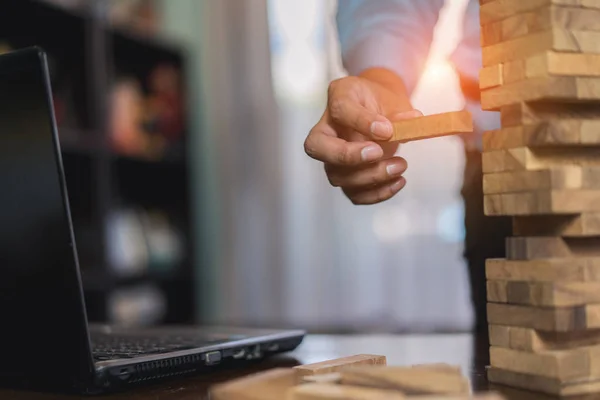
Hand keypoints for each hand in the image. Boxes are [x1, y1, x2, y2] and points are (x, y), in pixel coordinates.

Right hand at [304, 68, 420, 204]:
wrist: (381, 113)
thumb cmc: (382, 104)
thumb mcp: (392, 100)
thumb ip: (401, 114)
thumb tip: (414, 121)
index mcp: (338, 98)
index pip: (340, 110)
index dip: (361, 121)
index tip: (387, 130)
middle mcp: (326, 129)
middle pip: (317, 147)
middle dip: (347, 155)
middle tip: (377, 152)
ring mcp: (332, 157)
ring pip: (337, 175)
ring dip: (370, 176)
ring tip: (400, 166)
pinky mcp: (345, 177)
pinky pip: (353, 193)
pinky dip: (376, 193)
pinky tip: (398, 181)